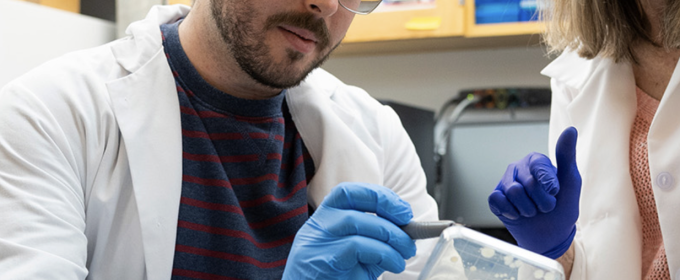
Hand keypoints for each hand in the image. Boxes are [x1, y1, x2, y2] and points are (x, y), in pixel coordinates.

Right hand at [282, 182, 415, 279]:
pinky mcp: (322, 261)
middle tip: (409, 236)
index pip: (347, 192)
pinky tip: (394, 264)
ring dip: (390, 236)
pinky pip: (356, 246)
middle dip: (389, 215)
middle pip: (353, 204)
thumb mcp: (360, 255)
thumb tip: (407, 229)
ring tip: (404, 253)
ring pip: (355, 221)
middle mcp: (317, 227)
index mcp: (324, 220)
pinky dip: (384, 253)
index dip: (378, 195)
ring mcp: (316, 242)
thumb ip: (377, 238)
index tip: (403, 211)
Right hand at [488, 127, 580, 258]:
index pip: (538, 166)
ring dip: (528, 209)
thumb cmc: (562, 208)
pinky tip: (517, 214)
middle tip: (546, 206)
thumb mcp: (571, 183)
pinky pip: (498, 201)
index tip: (555, 192)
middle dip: (541, 201)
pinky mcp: (495, 198)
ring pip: (513, 193)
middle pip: (527, 183)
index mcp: (535, 161)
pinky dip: (511, 212)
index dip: (548, 183)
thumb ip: (567, 156)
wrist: (550, 236)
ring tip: (532, 211)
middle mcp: (518, 168)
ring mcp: (504, 182)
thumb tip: (570, 129)